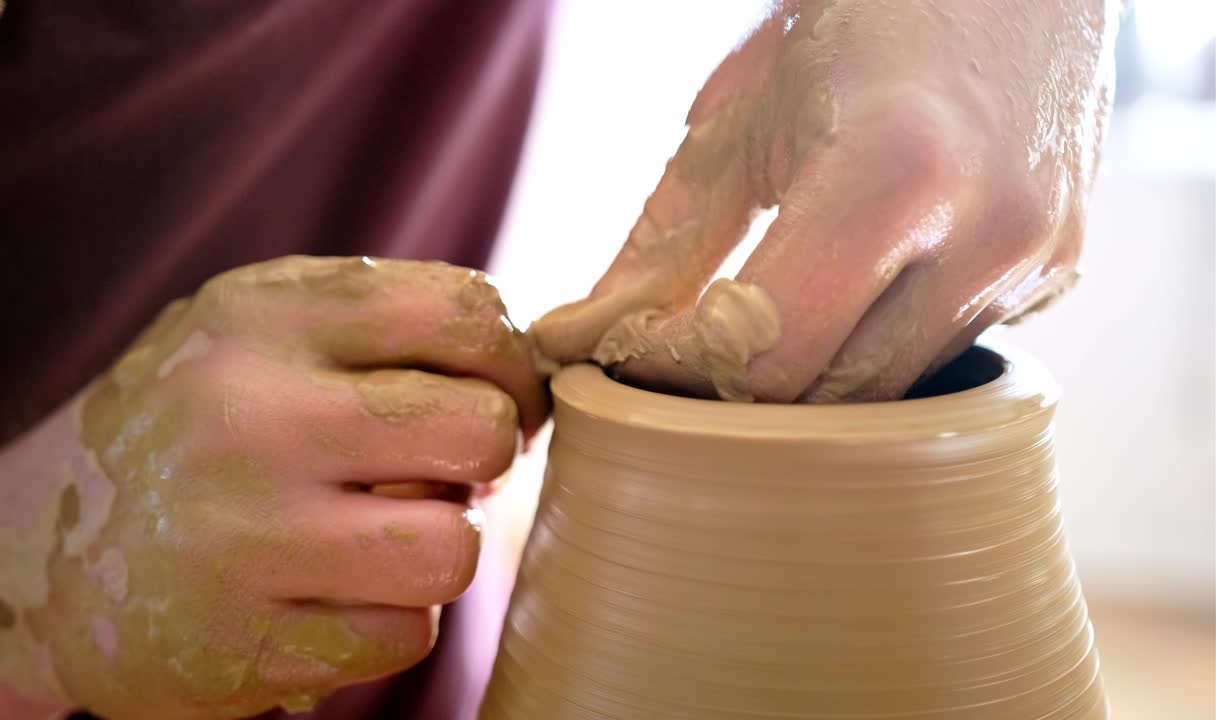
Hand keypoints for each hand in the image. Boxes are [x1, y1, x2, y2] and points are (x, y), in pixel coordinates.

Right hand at [0, 257, 545, 718]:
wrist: (40, 552)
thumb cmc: (196, 425)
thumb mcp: (258, 332)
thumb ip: (378, 321)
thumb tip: (532, 360)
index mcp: (260, 318)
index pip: (460, 311)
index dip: (513, 361)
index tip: (499, 394)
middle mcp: (245, 418)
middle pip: (477, 430)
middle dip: (486, 453)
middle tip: (445, 467)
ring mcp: (240, 538)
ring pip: (453, 549)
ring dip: (442, 546)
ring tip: (388, 532)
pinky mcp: (241, 645)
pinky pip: (405, 634)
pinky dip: (391, 618)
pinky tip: (334, 593)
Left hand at [530, 0, 1118, 401]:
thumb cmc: (857, 21)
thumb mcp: (739, 120)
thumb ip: (661, 246)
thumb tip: (576, 341)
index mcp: (892, 174)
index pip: (767, 350)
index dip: (683, 372)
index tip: (633, 360)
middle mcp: (987, 231)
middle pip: (829, 396)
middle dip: (740, 390)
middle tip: (683, 359)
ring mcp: (1038, 259)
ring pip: (887, 390)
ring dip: (812, 374)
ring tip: (765, 315)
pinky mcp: (1061, 272)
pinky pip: (943, 354)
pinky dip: (880, 343)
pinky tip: (859, 285)